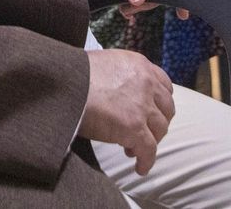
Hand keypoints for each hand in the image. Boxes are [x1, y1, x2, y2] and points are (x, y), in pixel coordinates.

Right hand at [79, 49, 174, 175]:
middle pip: (166, 109)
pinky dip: (146, 161)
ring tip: (133, 149)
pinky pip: (149, 150)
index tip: (151, 112)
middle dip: (157, 122)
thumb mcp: (104, 63)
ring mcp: (142, 106)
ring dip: (150, 141)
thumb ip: (120, 74)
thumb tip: (118, 91)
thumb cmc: (74, 74)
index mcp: (139, 64)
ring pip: (160, 130)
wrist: (63, 83)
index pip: (163, 85)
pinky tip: (139, 167)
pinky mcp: (134, 128)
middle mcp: (146, 83)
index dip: (158, 102)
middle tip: (143, 132)